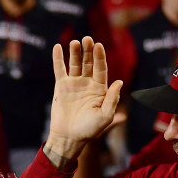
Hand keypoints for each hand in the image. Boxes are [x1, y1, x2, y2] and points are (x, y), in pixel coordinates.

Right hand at [45, 37, 123, 165]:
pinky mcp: (61, 87)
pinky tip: (58, 47)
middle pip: (88, 62)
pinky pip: (60, 70)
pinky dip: (58, 59)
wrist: (69, 138)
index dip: (100, 57)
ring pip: (75, 64)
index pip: (101, 68)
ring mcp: (74, 84)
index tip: (98, 46)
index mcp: (100, 88)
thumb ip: (112, 99)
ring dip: (75, 52)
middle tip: (87, 39)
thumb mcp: (105, 116)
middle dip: (88, 51)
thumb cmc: (89, 130)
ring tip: (75, 42)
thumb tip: (119, 82)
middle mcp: (87, 83)